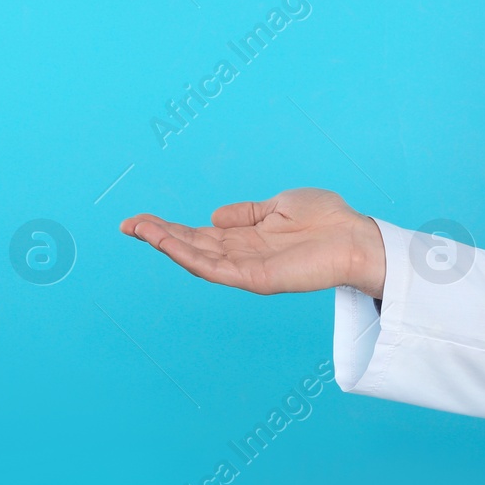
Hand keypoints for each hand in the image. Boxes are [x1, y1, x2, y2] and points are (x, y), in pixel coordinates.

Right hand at [120, 187, 386, 298]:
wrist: (358, 237)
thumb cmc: (328, 219)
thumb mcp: (279, 205)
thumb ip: (247, 212)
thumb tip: (214, 216)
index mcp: (246, 238)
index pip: (199, 234)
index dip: (169, 228)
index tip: (140, 219)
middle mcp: (242, 256)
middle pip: (191, 247)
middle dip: (158, 236)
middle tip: (127, 224)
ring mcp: (247, 269)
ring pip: (197, 259)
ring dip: (166, 245)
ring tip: (139, 230)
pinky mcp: (257, 279)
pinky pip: (216, 270)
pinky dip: (190, 258)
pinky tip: (169, 244)